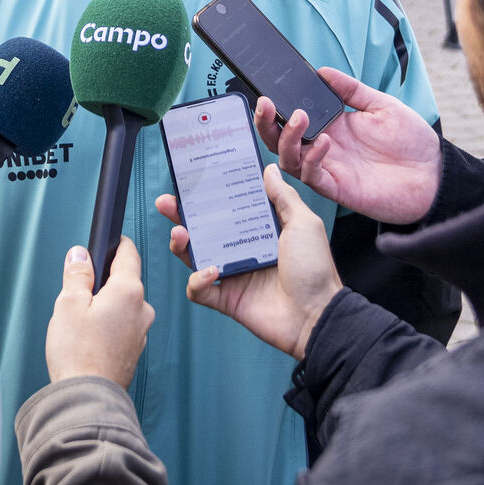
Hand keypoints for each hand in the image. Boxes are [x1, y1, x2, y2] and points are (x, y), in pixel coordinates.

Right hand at [45, 239, 154, 388]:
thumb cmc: (78, 353)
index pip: (129, 254)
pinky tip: (88, 338)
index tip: (107, 241)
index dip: (116, 244)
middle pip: (125, 281)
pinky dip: (108, 326)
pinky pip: (122, 326)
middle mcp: (142, 309)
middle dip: (104, 281)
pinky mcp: (134, 349)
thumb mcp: (69, 304)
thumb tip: (80, 255)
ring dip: (105, 306)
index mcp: (129, 291)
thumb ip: (77, 274)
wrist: (87, 398)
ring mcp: (141, 331)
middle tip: (78, 292)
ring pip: (123, 305)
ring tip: (80, 322)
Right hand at [156, 167, 340, 359]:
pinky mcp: (227, 299)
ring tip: (179, 234)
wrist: (316, 315)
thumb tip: (267, 169)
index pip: (226, 207)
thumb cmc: (314, 268)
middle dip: (181, 215)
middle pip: (203, 229)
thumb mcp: (303, 224)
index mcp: (259, 229)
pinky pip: (200, 290)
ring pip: (195, 257)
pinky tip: (211, 272)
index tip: (193, 179)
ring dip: (181, 245)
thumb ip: (283, 197)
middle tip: (166, 203)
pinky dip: (198, 281)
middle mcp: (242, 249)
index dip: (209, 194)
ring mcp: (233, 274)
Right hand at [253, 68, 441, 223]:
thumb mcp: (381, 105)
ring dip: (288, 138)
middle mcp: (324, 148)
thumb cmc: (412, 141)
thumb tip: (323, 71)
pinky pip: (311, 176)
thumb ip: (351, 90)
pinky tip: (324, 142)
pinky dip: (311, 159)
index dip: (276, 106)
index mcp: (331, 126)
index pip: (292, 117)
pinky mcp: (338, 188)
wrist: (435, 173)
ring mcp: (329, 168)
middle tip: (266, 104)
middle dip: (266, 123)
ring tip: (300, 118)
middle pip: (280, 140)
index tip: (269, 89)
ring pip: (288, 159)